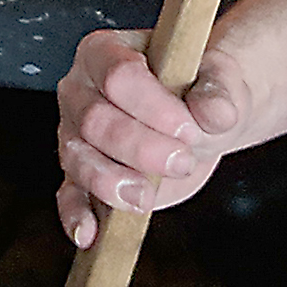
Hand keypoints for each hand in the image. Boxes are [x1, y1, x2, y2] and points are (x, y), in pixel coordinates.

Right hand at [54, 28, 251, 247]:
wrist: (197, 121)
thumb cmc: (198, 91)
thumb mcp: (217, 82)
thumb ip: (218, 93)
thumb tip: (215, 113)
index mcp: (105, 52)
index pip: (118, 76)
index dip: (153, 107)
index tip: (188, 129)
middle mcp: (79, 90)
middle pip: (95, 120)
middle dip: (141, 148)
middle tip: (182, 160)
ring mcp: (74, 134)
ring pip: (78, 158)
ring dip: (114, 182)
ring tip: (147, 196)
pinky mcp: (80, 175)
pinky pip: (68, 195)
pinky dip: (76, 216)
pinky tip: (90, 234)